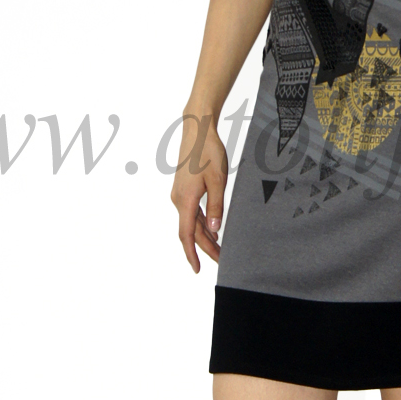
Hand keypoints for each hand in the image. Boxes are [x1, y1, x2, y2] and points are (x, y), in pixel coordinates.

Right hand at [170, 114, 228, 272]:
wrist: (196, 131)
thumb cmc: (208, 152)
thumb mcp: (219, 180)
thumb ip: (216, 206)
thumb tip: (214, 229)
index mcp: (185, 200)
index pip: (186, 235)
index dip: (192, 254)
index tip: (197, 269)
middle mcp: (178, 200)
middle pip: (190, 231)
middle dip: (205, 248)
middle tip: (222, 260)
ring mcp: (179, 195)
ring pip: (191, 222)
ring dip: (204, 236)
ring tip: (220, 248)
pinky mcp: (183, 189)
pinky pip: (191, 212)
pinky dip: (201, 223)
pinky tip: (212, 229)